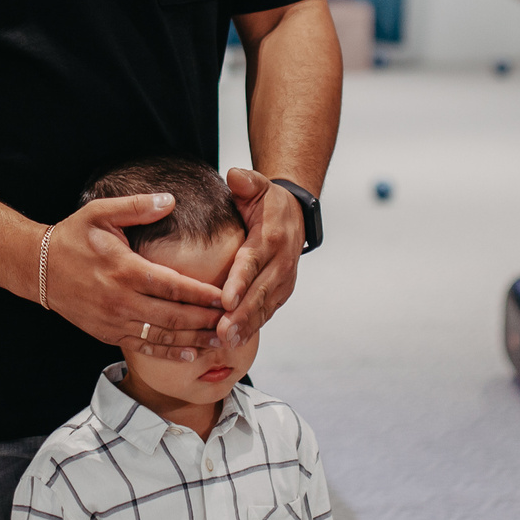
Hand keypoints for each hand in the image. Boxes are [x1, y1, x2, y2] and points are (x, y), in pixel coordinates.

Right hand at [45, 194, 229, 359]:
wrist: (37, 268)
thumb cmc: (71, 238)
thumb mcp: (100, 213)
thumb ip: (137, 206)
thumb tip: (170, 199)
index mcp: (124, 269)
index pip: (173, 285)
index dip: (202, 294)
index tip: (226, 296)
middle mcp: (120, 300)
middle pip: (173, 316)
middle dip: (205, 320)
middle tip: (232, 320)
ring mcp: (114, 320)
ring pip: (162, 336)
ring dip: (193, 339)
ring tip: (219, 340)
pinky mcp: (107, 333)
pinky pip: (144, 346)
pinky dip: (169, 352)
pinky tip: (189, 351)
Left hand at [219, 168, 305, 345]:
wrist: (296, 215)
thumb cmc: (268, 201)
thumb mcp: (258, 185)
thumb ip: (247, 182)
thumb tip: (235, 176)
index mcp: (272, 237)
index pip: (252, 262)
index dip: (240, 281)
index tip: (225, 299)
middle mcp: (282, 262)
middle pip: (259, 292)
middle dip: (241, 314)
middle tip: (223, 332)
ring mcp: (284, 280)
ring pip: (265, 306)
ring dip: (247, 326)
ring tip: (227, 342)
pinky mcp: (282, 292)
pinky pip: (267, 311)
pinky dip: (253, 326)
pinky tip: (236, 341)